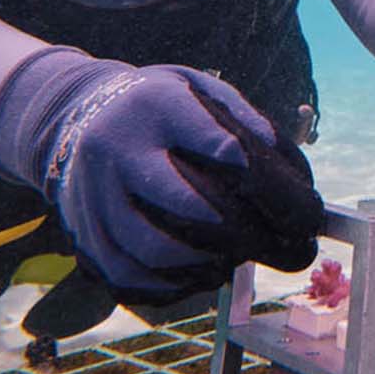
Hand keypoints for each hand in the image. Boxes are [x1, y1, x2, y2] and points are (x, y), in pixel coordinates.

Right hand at [0, 49, 323, 303]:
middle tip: (275, 247)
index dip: (265, 184)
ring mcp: (93, 192)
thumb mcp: (197, 88)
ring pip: (153, 249)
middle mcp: (118, 147)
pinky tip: (197, 276)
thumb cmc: (158, 107)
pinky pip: (126, 274)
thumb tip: (285, 166)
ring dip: (204, 266)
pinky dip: (168, 285)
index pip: (221, 146)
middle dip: (242, 235)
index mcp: (157, 106)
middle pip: (188, 205)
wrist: (76, 113)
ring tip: (232, 262)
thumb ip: (242, 118)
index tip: (298, 210)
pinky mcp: (82, 228)